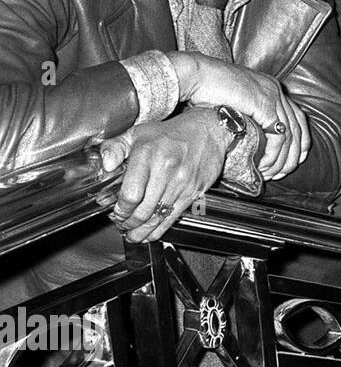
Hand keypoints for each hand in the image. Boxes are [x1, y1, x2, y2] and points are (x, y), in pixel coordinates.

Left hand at [99, 112, 228, 242]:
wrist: (208, 131)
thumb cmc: (171, 133)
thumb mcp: (137, 132)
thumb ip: (114, 147)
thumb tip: (106, 166)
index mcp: (148, 155)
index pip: (131, 194)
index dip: (120, 209)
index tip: (115, 212)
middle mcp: (166, 170)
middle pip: (143, 210)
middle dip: (128, 223)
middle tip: (122, 225)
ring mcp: (183, 183)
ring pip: (158, 216)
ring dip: (142, 230)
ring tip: (133, 235)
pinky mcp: (195, 191)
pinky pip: (174, 216)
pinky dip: (160, 229)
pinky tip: (151, 234)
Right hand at [176, 54, 309, 165]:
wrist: (195, 75)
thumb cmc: (205, 90)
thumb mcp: (234, 103)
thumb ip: (247, 117)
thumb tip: (249, 139)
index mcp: (270, 88)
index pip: (297, 118)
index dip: (298, 142)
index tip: (293, 160)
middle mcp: (276, 91)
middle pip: (298, 128)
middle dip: (293, 155)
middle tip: (283, 172)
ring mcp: (273, 96)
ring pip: (290, 135)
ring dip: (282, 159)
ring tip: (271, 173)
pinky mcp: (265, 105)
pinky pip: (278, 136)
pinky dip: (273, 154)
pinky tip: (263, 165)